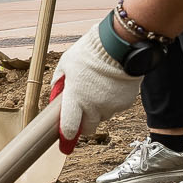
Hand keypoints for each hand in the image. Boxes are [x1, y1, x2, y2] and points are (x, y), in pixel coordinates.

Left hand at [51, 21, 142, 152]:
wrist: (119, 45)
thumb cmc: (89, 52)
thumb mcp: (66, 64)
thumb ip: (60, 81)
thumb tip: (56, 93)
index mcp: (75, 98)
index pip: (69, 127)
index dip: (67, 134)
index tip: (66, 137)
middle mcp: (93, 106)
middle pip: (89, 128)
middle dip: (85, 123)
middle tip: (83, 111)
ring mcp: (111, 106)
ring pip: (103, 117)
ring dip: (99, 110)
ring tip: (99, 88)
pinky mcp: (125, 103)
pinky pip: (116, 108)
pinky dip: (113, 101)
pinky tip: (112, 86)